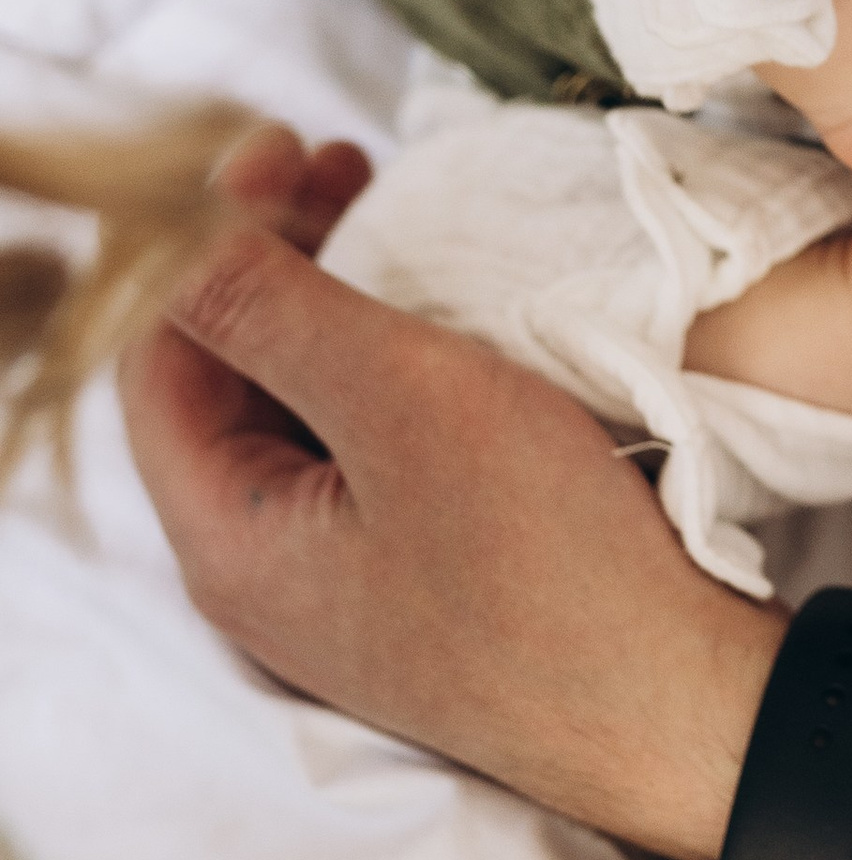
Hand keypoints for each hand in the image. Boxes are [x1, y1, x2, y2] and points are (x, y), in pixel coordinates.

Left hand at [121, 127, 778, 859]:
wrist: (679, 709)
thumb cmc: (547, 566)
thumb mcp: (405, 406)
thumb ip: (277, 314)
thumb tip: (187, 243)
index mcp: (228, 537)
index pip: (163, 356)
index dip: (209, 238)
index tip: (288, 150)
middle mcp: (266, 566)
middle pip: (229, 377)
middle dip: (273, 254)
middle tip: (343, 160)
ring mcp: (347, 577)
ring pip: (304, 405)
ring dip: (336, 296)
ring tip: (396, 211)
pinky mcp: (424, 576)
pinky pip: (372, 445)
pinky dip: (390, 357)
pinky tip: (446, 309)